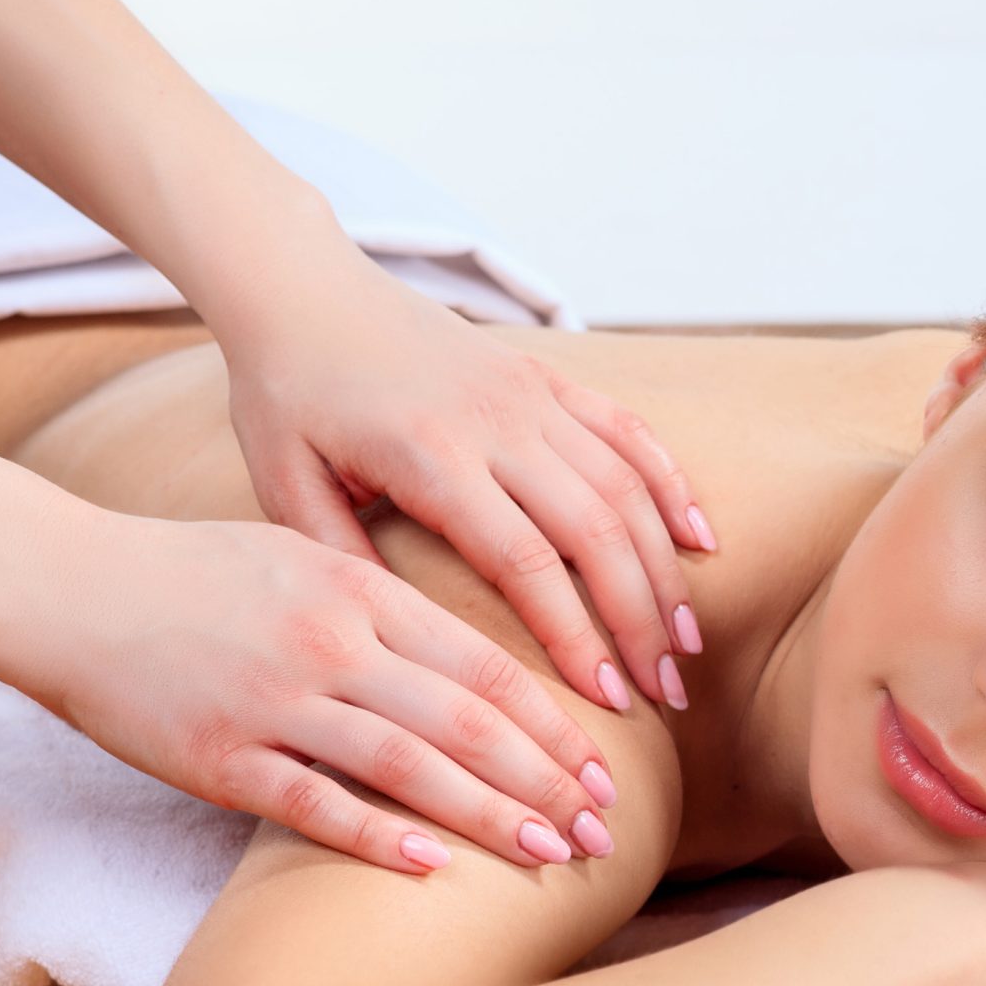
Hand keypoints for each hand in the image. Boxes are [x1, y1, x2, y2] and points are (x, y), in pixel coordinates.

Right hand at [25, 510, 616, 872]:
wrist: (65, 586)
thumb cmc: (192, 572)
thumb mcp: (304, 554)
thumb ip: (390, 598)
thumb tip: (476, 649)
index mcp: (360, 591)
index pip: (486, 662)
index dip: (555, 721)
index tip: (608, 765)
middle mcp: (329, 644)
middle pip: (466, 719)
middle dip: (546, 779)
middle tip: (605, 828)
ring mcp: (274, 702)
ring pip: (408, 765)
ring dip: (488, 814)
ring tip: (549, 853)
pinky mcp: (219, 758)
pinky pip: (314, 803)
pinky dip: (379, 835)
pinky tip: (435, 865)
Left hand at [216, 247, 712, 715]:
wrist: (304, 287)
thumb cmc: (287, 394)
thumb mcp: (286, 485)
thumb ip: (344, 560)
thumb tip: (405, 644)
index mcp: (431, 456)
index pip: (526, 563)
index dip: (575, 635)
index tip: (605, 699)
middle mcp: (496, 421)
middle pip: (597, 531)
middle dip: (640, 619)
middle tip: (666, 692)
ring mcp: (530, 394)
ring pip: (625, 486)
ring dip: (665, 569)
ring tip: (687, 641)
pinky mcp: (546, 376)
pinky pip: (627, 430)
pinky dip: (670, 484)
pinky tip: (699, 540)